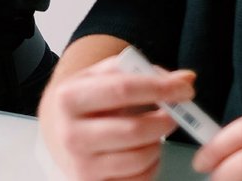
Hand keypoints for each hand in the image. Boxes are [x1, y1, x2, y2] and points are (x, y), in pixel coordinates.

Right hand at [37, 49, 186, 180]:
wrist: (57, 132)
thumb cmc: (86, 101)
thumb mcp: (101, 76)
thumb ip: (141, 71)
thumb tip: (185, 79)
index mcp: (68, 98)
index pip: (123, 89)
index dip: (159, 88)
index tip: (184, 89)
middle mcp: (70, 134)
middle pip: (135, 129)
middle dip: (165, 120)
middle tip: (175, 114)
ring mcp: (81, 165)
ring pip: (141, 157)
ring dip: (158, 143)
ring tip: (153, 131)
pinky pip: (140, 178)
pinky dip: (152, 164)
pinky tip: (144, 150)